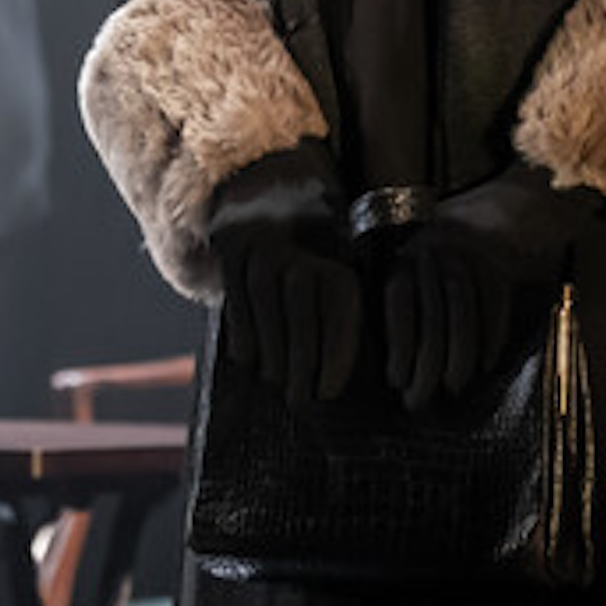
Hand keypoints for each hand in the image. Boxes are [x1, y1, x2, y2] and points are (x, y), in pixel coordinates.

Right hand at [208, 155, 362, 402]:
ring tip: (278, 383)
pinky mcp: (233, 259)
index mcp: (337, 265)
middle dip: (301, 367)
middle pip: (302, 324)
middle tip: (302, 400)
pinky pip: (239, 308)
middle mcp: (303, 258)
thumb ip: (349, 317)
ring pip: (269, 317)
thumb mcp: (343, 281)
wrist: (269, 204)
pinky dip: (245, 338)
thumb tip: (372, 371)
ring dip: (273, 358)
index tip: (329, 391)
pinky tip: (252, 362)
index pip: (340, 319)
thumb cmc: (317, 266)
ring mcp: (264, 256)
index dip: (335, 360)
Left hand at [381, 164, 580, 410]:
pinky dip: (488, 343)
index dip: (397, 348)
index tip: (395, 381)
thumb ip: (404, 298)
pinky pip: (493, 313)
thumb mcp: (418, 261)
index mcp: (407, 253)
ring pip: (462, 321)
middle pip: (429, 321)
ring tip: (452, 388)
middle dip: (424, 369)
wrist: (504, 210)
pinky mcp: (499, 267)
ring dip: (458, 362)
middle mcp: (434, 252)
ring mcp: (469, 258)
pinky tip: (483, 367)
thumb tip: (391, 358)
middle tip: (418, 403)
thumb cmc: (450, 251)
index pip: (398, 307)